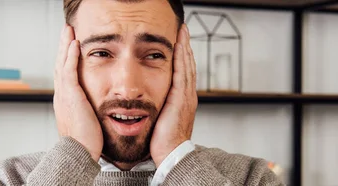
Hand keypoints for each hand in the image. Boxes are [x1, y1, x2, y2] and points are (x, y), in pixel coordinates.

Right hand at [53, 25, 102, 160]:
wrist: (79, 153)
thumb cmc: (86, 143)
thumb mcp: (85, 123)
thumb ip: (87, 112)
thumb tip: (93, 110)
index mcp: (64, 102)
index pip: (63, 75)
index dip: (66, 59)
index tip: (69, 46)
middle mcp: (61, 96)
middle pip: (59, 64)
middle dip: (63, 47)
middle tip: (66, 32)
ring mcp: (64, 95)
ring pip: (62, 63)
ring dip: (66, 45)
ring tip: (69, 30)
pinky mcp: (71, 96)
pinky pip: (70, 71)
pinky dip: (71, 56)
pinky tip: (75, 44)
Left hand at [150, 24, 197, 165]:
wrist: (172, 153)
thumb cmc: (164, 141)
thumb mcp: (162, 119)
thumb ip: (160, 107)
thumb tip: (149, 102)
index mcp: (183, 100)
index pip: (184, 72)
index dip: (182, 57)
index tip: (179, 42)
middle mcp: (188, 95)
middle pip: (188, 65)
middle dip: (185, 46)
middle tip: (183, 30)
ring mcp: (186, 96)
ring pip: (187, 66)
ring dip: (184, 47)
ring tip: (182, 32)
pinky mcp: (181, 98)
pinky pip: (182, 73)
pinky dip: (182, 58)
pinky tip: (179, 47)